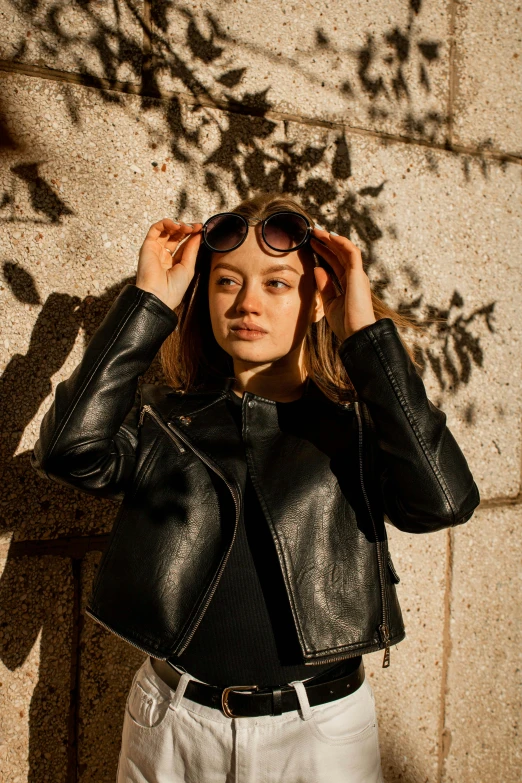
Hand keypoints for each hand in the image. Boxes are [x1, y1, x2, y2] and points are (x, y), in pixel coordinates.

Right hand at [136, 218, 203, 309]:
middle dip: (186, 229)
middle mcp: (164, 255)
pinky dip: (165, 223)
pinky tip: (175, 226)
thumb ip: (192, 249)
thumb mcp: (188, 267)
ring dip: (177, 225)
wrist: (159, 295)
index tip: (201, 229)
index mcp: (174, 262)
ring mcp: (155, 250)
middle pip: (175, 235)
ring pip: (165, 230)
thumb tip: (198, 235)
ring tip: (186, 228)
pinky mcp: (147, 246)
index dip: (192, 235)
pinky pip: (155, 229)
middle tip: (196, 227)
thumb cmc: (173, 288)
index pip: (183, 243)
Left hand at [310, 228, 375, 342]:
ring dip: (332, 239)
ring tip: (318, 231)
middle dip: (326, 241)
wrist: (356, 333)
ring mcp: (357, 274)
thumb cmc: (345, 323)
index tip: (311, 243)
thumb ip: (324, 285)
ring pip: (345, 249)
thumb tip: (317, 268)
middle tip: (312, 231)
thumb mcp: (329, 302)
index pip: (335, 262)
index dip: (324, 251)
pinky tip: (330, 236)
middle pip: (339, 253)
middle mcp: (354, 276)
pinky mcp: (358, 274)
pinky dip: (341, 243)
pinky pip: (351, 253)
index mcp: (348, 283)